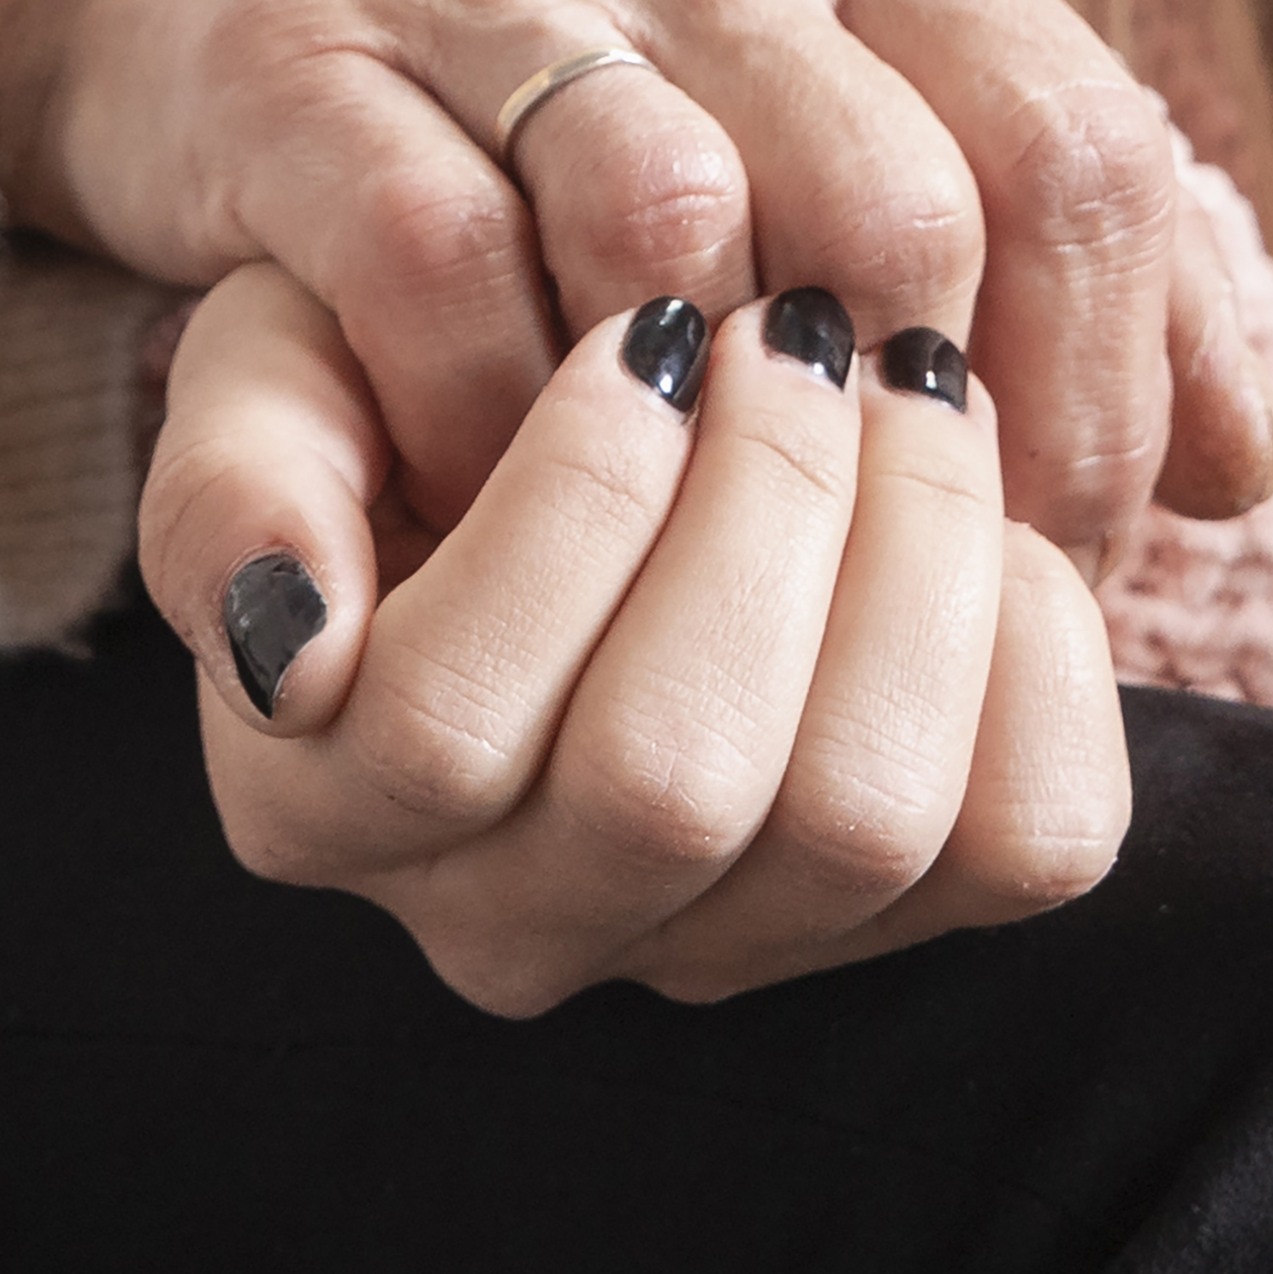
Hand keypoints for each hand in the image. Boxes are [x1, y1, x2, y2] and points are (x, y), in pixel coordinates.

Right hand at [0, 0, 1272, 553]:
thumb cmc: (560, 78)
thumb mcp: (817, 96)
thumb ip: (1034, 247)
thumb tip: (1234, 465)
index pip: (1080, 144)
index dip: (1106, 386)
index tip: (1072, 553)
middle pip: (908, 197)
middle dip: (925, 455)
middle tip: (898, 605)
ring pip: (676, 218)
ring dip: (703, 444)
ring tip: (709, 570)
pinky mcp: (291, 63)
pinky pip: (436, 264)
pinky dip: (496, 420)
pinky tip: (515, 507)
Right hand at [140, 263, 1128, 1014]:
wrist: (555, 453)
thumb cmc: (399, 375)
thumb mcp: (274, 374)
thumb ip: (234, 476)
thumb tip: (290, 640)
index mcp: (318, 802)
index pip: (448, 723)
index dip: (580, 505)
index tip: (648, 327)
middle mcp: (503, 923)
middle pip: (670, 785)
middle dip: (766, 510)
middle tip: (798, 328)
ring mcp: (714, 946)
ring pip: (862, 822)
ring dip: (914, 554)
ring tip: (901, 381)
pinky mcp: (913, 917)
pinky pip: (1035, 837)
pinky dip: (1038, 645)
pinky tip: (978, 510)